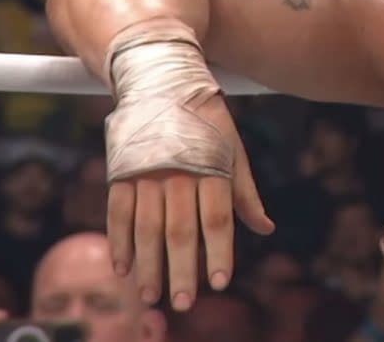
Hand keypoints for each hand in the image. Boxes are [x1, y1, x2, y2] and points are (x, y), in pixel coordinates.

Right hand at [107, 95, 272, 310]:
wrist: (163, 81)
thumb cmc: (206, 121)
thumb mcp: (234, 150)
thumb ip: (245, 193)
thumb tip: (265, 230)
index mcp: (211, 169)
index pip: (217, 220)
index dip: (219, 252)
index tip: (220, 283)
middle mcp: (178, 174)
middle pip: (181, 230)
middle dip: (182, 270)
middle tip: (183, 302)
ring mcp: (147, 173)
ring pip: (147, 227)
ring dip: (148, 264)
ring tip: (150, 295)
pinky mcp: (121, 171)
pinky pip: (117, 213)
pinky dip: (119, 241)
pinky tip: (123, 267)